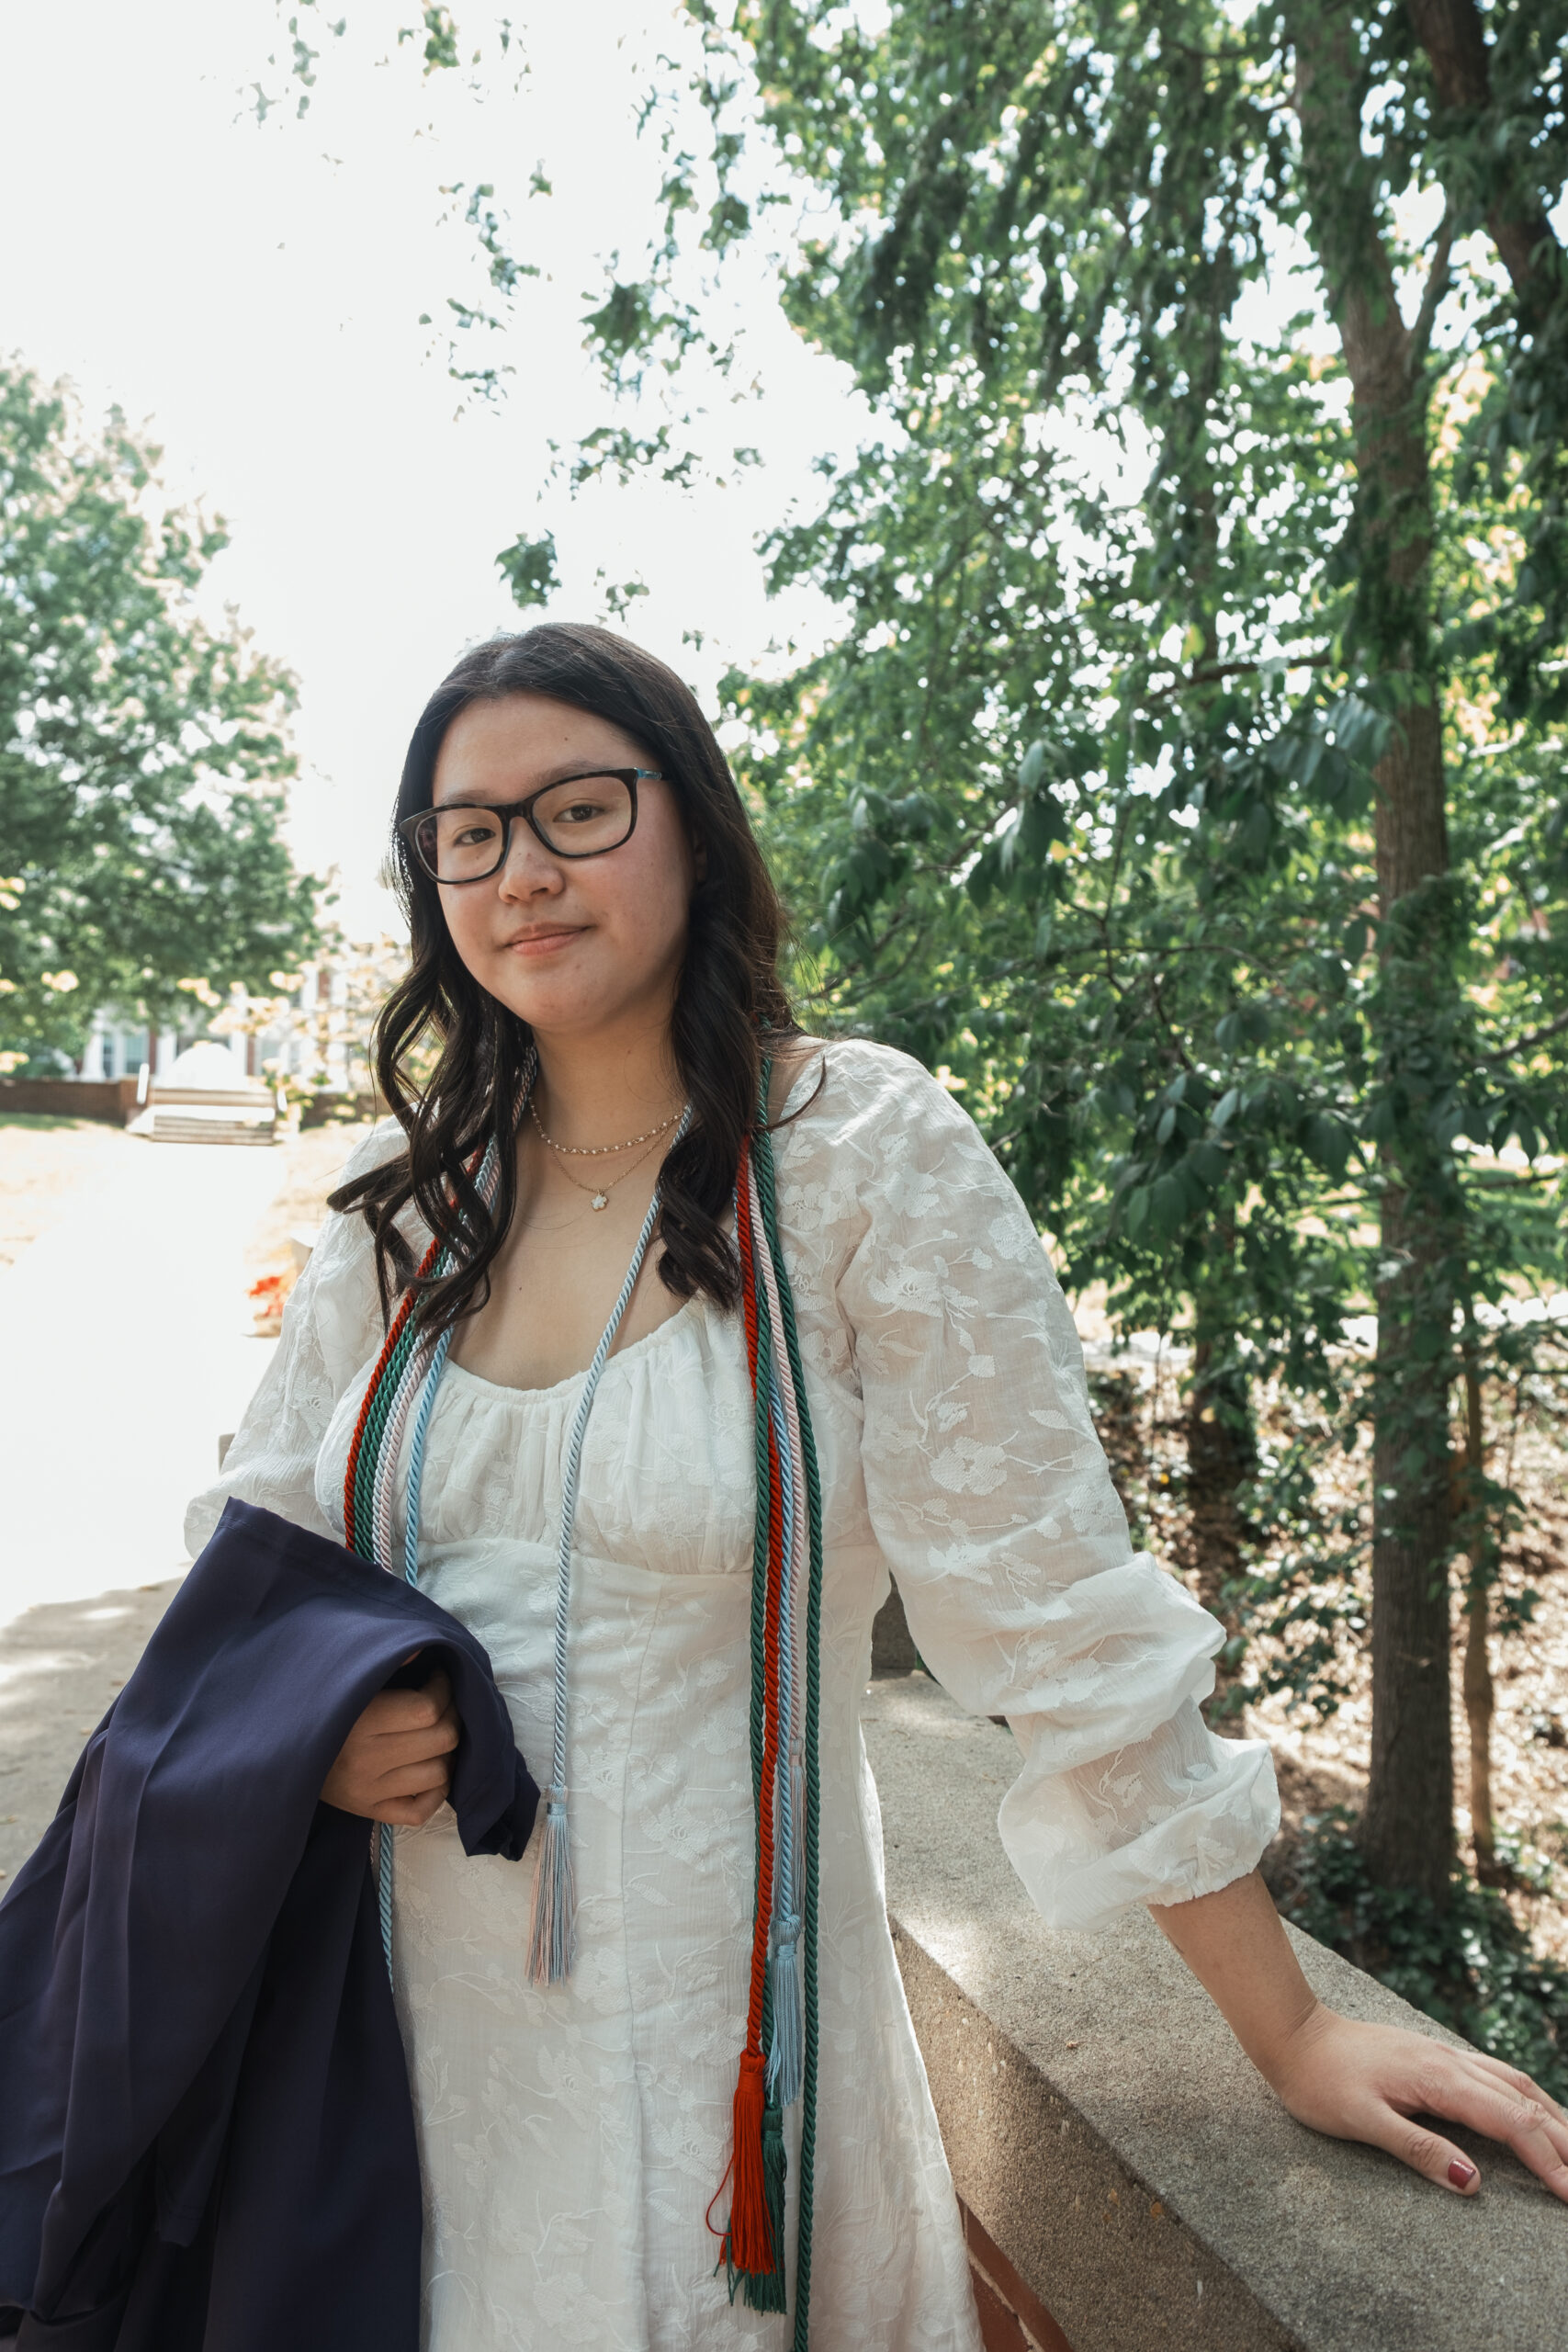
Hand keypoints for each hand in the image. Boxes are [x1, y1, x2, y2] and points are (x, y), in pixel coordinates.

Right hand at [321, 1661, 459, 1826]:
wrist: (282, 1754)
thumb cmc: (320, 1707)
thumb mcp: (344, 1677)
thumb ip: (382, 1661)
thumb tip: (421, 1647)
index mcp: (360, 1723)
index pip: (426, 1709)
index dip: (442, 1689)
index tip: (436, 1678)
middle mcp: (366, 1762)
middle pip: (441, 1740)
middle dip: (452, 1715)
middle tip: (443, 1704)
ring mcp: (370, 1792)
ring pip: (439, 1774)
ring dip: (447, 1752)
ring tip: (437, 1735)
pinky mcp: (370, 1813)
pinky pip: (421, 1811)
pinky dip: (436, 1791)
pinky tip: (430, 1768)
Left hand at [1266, 2003, 1567, 2201]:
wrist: (1292, 2034)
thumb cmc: (1320, 2081)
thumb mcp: (1361, 2121)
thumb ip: (1417, 2149)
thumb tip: (1473, 2182)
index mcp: (1439, 2080)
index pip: (1512, 2123)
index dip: (1550, 2160)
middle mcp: (1451, 2062)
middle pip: (1525, 2101)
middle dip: (1565, 2141)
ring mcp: (1445, 2055)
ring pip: (1515, 2084)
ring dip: (1553, 2116)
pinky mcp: (1435, 2056)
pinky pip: (1496, 2075)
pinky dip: (1526, 2097)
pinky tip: (1530, 2110)